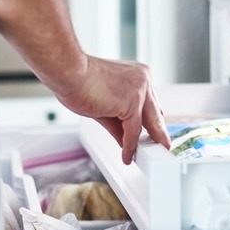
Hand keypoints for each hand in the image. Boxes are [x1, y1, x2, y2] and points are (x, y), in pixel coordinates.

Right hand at [51, 55, 170, 164]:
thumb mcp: (103, 104)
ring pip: (147, 123)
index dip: (150, 121)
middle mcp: (142, 80)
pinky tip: (127, 155)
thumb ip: (117, 123)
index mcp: (137, 75)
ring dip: (143, 143)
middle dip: (157, 133)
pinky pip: (133, 130)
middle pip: (155, 113)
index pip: (149, 103)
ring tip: (142, 156)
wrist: (68, 72)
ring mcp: (139, 91)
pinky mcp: (132, 103)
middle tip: (160, 147)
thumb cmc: (78, 81)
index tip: (151, 134)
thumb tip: (124, 139)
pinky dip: (129, 145)